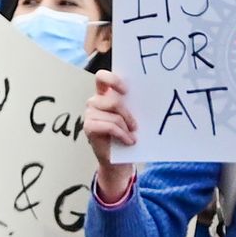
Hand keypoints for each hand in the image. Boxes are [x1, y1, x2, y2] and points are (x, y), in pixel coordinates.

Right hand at [81, 73, 139, 193]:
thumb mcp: (130, 117)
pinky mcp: (88, 126)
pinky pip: (109, 126)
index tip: (126, 90)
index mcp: (104, 94)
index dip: (113, 80)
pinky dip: (122, 134)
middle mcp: (95, 101)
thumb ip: (131, 105)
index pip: (102, 77)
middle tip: (136, 126)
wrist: (119, 159)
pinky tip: (128, 141)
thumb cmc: (126, 134)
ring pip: (114, 115)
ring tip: (132, 136)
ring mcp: (89, 114)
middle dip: (127, 114)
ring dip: (126, 127)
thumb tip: (147, 96)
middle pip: (113, 100)